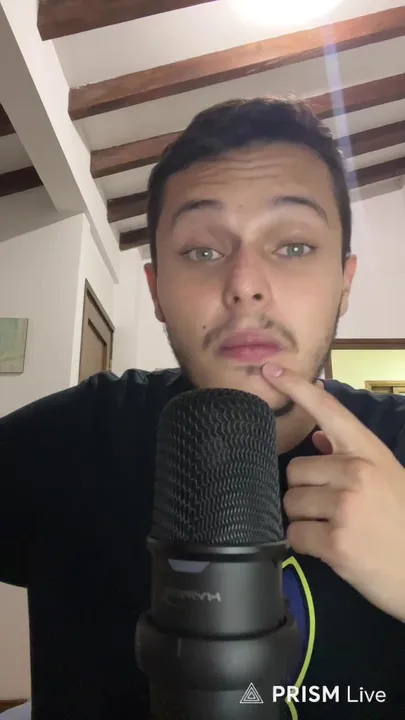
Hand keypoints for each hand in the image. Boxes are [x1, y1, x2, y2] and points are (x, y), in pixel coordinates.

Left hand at [262, 363, 404, 622]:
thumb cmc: (403, 522)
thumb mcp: (387, 478)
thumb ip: (351, 456)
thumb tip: (317, 437)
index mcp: (369, 452)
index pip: (328, 411)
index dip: (296, 388)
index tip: (270, 369)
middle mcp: (356, 473)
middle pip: (295, 469)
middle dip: (305, 490)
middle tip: (330, 509)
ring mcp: (346, 507)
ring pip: (290, 502)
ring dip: (304, 519)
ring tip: (334, 529)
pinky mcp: (336, 542)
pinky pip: (294, 534)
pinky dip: (304, 545)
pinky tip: (331, 549)